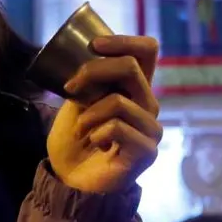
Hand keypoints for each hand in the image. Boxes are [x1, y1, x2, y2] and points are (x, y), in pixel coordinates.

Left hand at [46, 35, 163, 195]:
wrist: (72, 180)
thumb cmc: (75, 139)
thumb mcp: (77, 100)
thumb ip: (90, 79)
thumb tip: (87, 53)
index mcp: (135, 88)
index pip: (147, 50)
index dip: (124, 41)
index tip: (94, 44)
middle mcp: (148, 104)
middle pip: (131, 67)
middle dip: (93, 71)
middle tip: (70, 87)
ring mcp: (151, 128)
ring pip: (119, 100)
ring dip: (89, 113)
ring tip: (81, 129)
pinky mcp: (147, 151)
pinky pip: (118, 128)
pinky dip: (96, 133)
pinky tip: (95, 144)